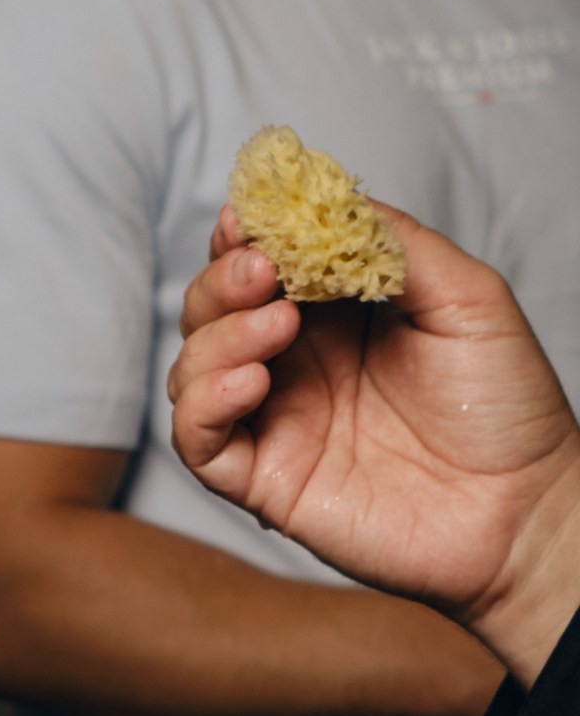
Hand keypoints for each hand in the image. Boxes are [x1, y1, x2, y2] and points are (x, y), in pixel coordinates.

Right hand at [169, 206, 579, 684]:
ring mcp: (275, 423)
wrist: (523, 510)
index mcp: (337, 317)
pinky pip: (196, 442)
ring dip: (217, 338)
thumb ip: (400, 247)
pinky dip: (204, 404)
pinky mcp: (264, 482)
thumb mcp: (469, 300)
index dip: (244, 238)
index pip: (261, 265)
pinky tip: (251, 384)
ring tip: (277, 327)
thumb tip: (334, 205)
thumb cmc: (508, 410)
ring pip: (193, 369)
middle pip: (210, 311)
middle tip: (261, 272)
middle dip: (221, 282)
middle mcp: (295, 366)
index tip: (251, 218)